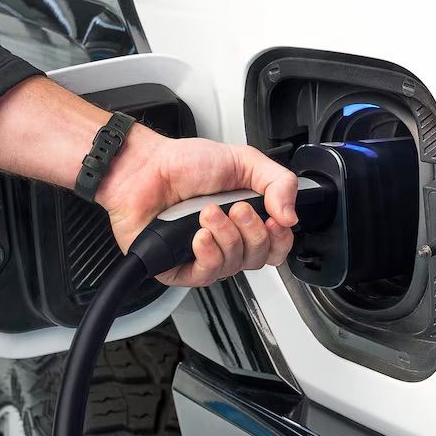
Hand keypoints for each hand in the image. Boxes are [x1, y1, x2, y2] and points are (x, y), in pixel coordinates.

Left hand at [0, 77, 297, 286]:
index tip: (275, 221)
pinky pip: (205, 275)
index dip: (281, 240)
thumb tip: (292, 215)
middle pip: (259, 259)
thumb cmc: (183, 163)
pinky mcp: (179, 268)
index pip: (276, 246)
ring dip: (226, 238)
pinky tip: (201, 237)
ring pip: (233, 266)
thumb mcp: (243, 160)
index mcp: (246, 220)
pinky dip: (208, 255)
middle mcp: (228, 241)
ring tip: (208, 213)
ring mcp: (204, 256)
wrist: (142, 168)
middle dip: (252, 233)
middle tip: (237, 208)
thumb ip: (278, 181)